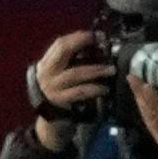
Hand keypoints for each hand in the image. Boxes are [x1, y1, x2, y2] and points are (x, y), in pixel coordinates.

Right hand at [30, 30, 113, 151]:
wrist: (50, 123)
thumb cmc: (60, 95)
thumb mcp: (59, 76)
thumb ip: (71, 63)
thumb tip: (94, 48)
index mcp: (46, 64)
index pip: (60, 44)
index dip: (77, 37)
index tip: (93, 35)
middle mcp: (47, 72)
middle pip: (64, 50)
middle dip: (82, 43)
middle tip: (100, 42)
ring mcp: (53, 86)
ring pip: (76, 72)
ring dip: (96, 69)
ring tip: (111, 69)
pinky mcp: (61, 100)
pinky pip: (80, 92)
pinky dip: (94, 89)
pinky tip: (105, 88)